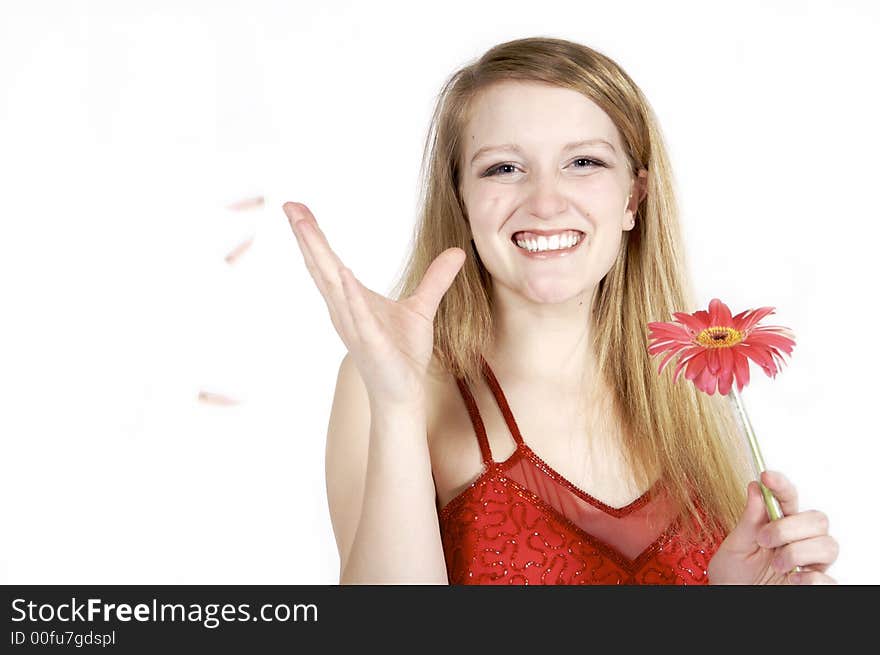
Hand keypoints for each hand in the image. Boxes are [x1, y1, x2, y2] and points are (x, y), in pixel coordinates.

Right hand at [283, 202, 466, 408]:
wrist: (404, 392)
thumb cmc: (403, 352)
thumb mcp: (422, 307)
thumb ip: (436, 279)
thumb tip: (457, 252)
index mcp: (349, 299)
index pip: (327, 261)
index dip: (312, 234)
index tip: (296, 206)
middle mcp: (343, 309)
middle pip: (320, 266)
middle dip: (306, 236)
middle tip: (289, 205)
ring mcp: (353, 325)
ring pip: (332, 284)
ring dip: (319, 256)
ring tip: (305, 228)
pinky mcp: (370, 342)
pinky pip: (357, 315)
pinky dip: (349, 295)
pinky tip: (342, 275)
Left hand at [707, 470, 838, 584]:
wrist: (733, 600)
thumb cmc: (733, 576)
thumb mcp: (735, 546)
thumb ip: (748, 520)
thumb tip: (755, 487)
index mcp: (778, 525)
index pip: (788, 499)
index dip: (781, 485)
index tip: (766, 476)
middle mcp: (798, 542)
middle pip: (817, 519)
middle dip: (790, 527)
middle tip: (764, 539)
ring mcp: (810, 564)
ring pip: (828, 544)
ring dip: (797, 552)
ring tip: (775, 565)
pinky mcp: (815, 586)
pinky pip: (828, 578)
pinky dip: (809, 577)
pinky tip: (792, 579)